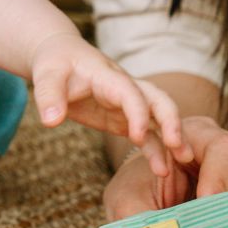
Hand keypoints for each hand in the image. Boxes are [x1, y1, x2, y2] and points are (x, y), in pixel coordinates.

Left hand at [30, 31, 191, 176]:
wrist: (60, 57)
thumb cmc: (55, 63)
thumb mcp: (45, 75)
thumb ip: (48, 96)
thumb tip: (50, 121)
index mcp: (107, 76)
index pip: (129, 92)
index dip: (137, 112)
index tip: (137, 136)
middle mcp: (125, 88)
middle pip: (158, 99)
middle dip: (171, 120)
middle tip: (178, 146)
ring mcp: (128, 104)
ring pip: (159, 118)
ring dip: (172, 138)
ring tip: (181, 162)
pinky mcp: (125, 119)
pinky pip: (147, 134)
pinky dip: (157, 150)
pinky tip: (162, 170)